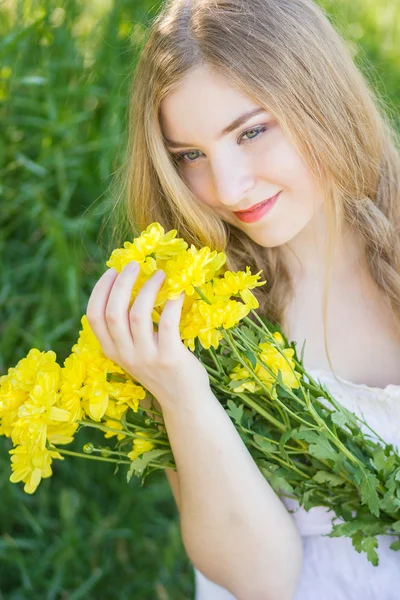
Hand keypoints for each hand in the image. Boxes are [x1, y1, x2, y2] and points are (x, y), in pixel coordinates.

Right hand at [86, 261, 210, 407]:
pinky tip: (178, 292)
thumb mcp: (135, 352)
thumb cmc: (161, 370)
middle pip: (113, 311)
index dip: (100, 290)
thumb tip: (128, 287)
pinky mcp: (170, 357)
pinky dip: (172, 302)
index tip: (112, 271)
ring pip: (137, 314)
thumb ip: (128, 330)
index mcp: (112, 351)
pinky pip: (168, 322)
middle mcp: (125, 355)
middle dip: (122, 282)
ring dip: (148, 288)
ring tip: (160, 274)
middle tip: (135, 264)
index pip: (94, 316)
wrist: (184, 402)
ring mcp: (146, 357)